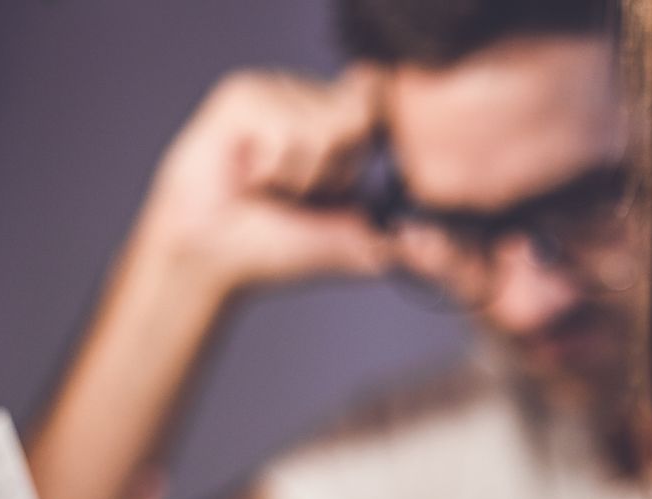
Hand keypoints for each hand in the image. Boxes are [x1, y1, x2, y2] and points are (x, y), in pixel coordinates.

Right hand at [137, 66, 390, 291]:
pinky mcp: (242, 93)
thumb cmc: (274, 244)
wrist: (214, 255)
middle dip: (337, 168)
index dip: (371, 138)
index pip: (379, 104)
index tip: (347, 178)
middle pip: (361, 114)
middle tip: (299, 190)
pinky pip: (285, 125)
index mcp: (336, 121)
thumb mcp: (351, 242)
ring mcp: (276, 90)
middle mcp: (308, 99)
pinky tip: (247, 172)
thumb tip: (437, 244)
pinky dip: (273, 164)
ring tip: (269, 183)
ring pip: (325, 123)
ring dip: (302, 173)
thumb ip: (396, 239)